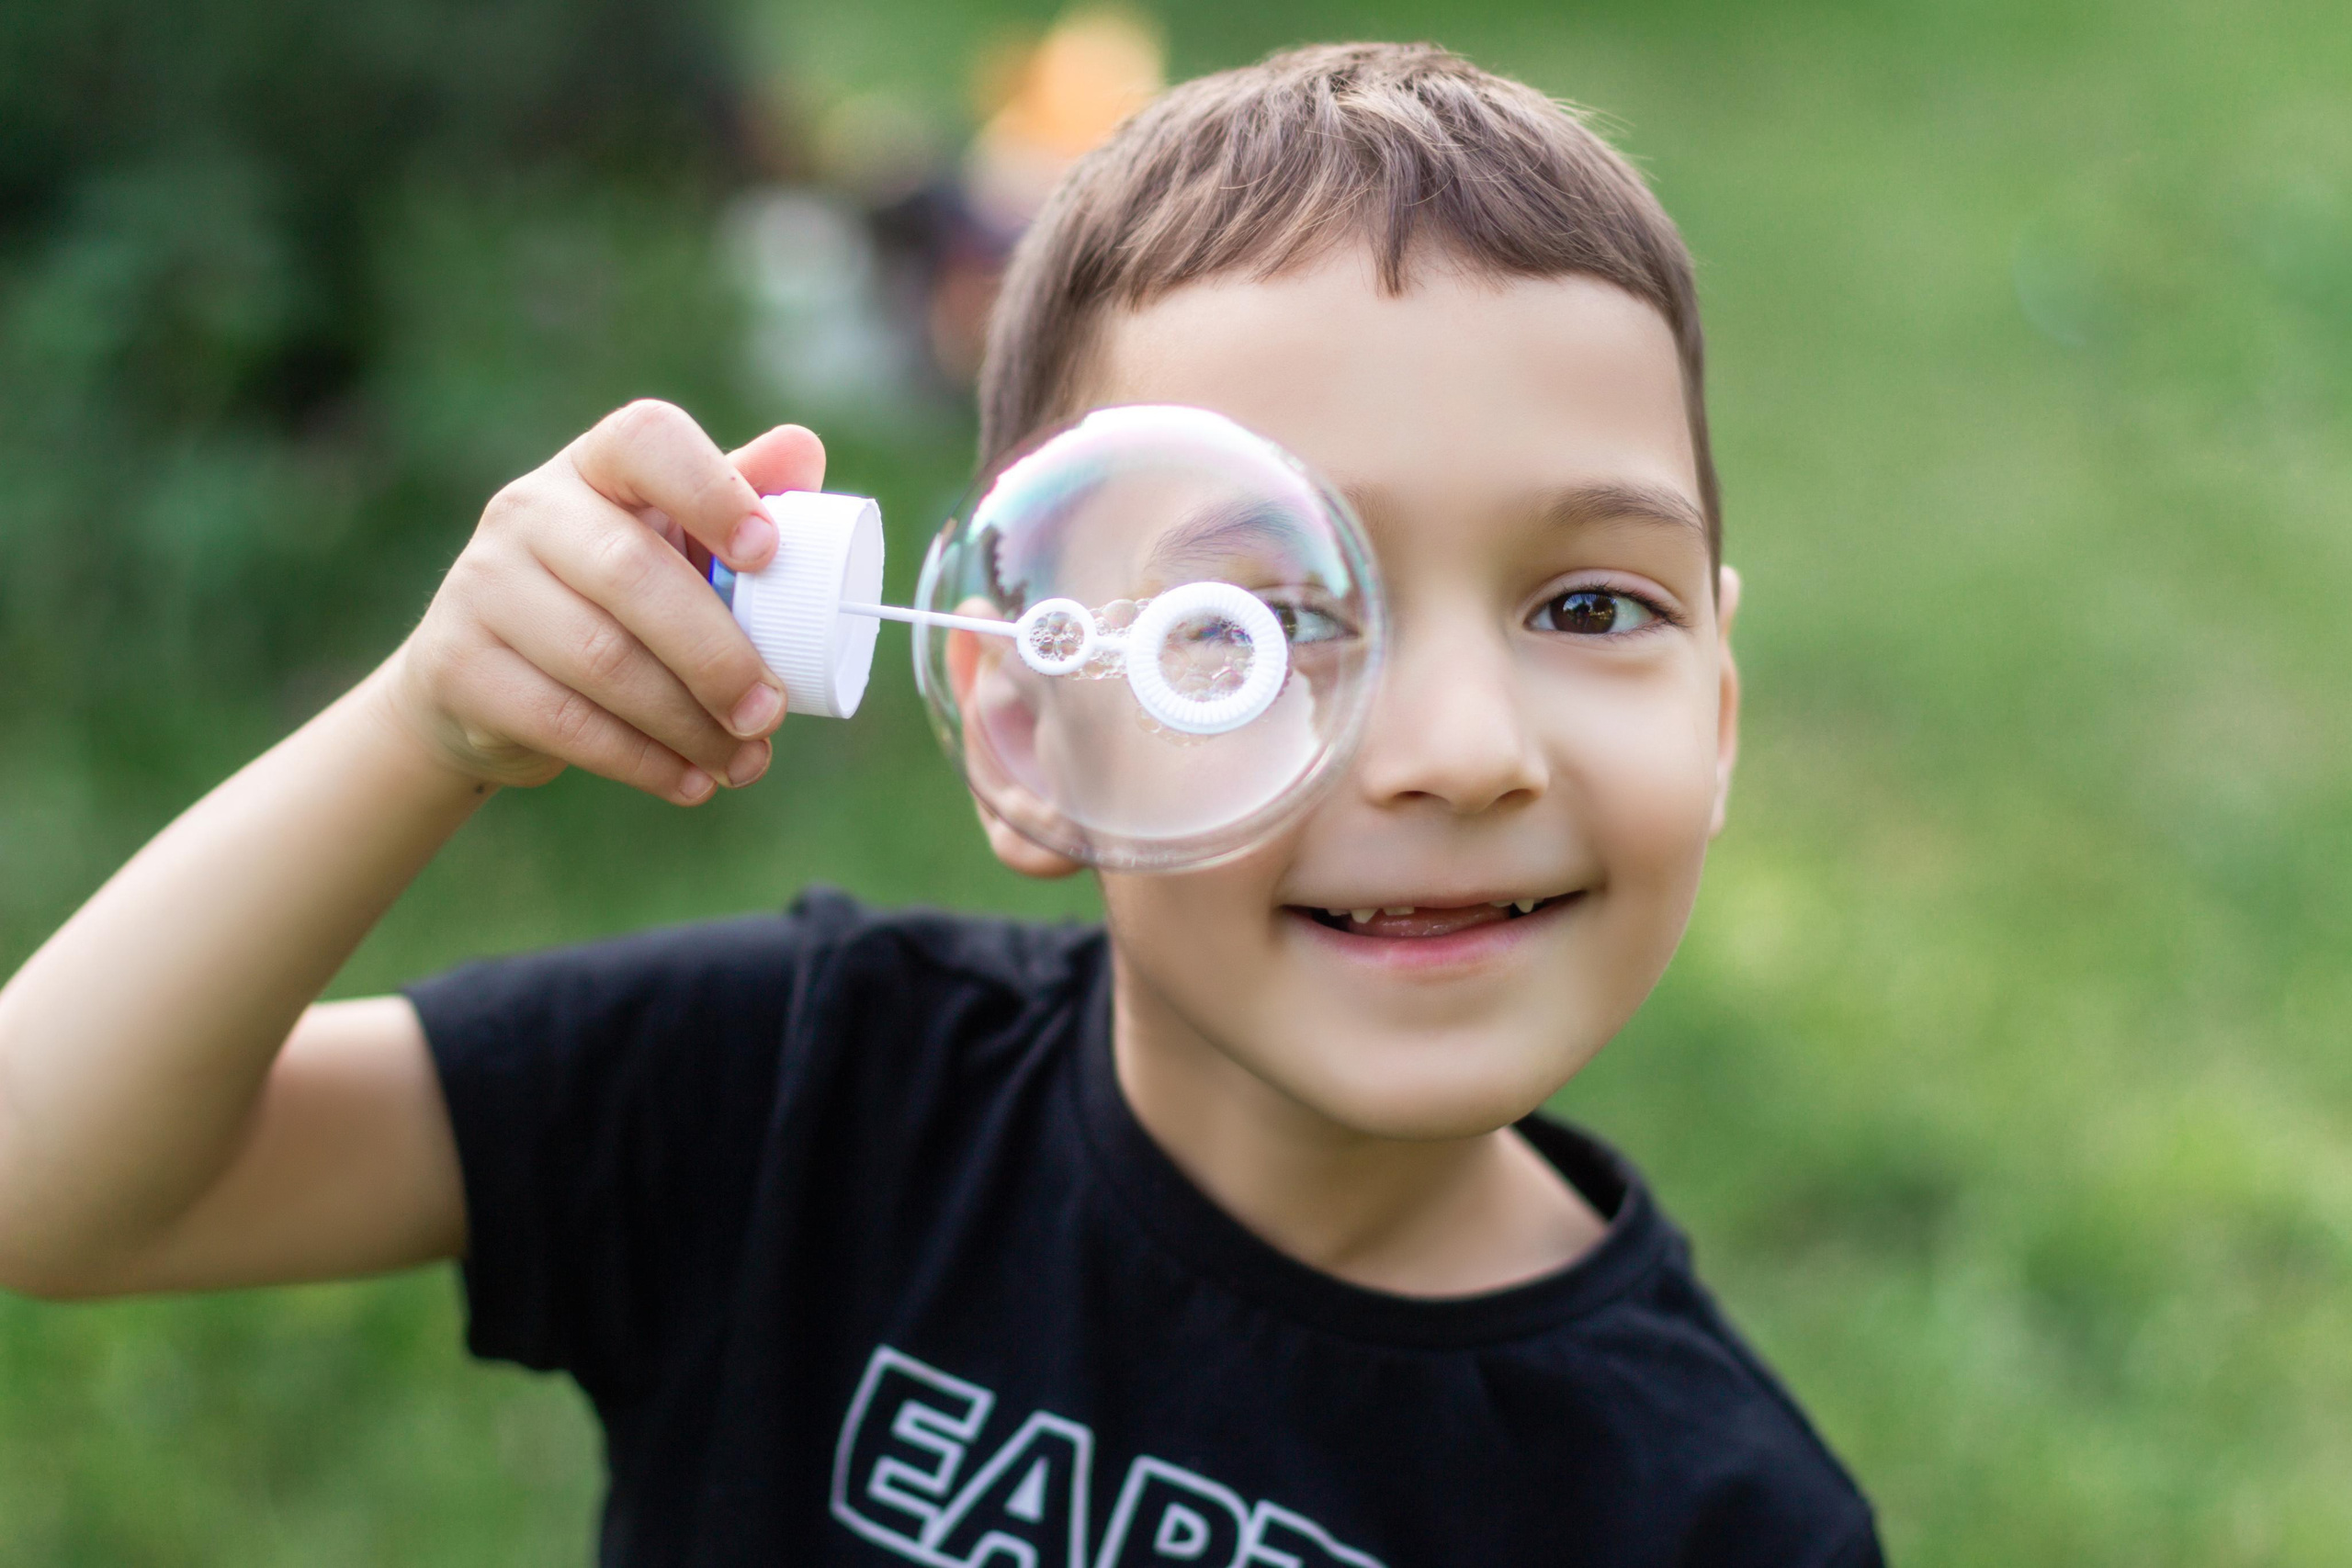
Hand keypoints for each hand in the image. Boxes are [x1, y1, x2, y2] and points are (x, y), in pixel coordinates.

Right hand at [378, 402, 824, 803]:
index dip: (711, 490)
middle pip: (631, 573)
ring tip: (743, 761)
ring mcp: (481, 583)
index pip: (646, 441)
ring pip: (601, 659)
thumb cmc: (615, 603)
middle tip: (769, 713)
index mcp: (596, 466)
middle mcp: (528, 509)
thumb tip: (804, 449)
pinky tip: (689, 782)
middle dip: (716, 655)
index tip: (766, 554)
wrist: (483, 683)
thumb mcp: (672, 546)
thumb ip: (742, 501)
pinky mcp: (455, 664)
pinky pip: (563, 721)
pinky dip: (641, 761)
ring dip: (688, 724)